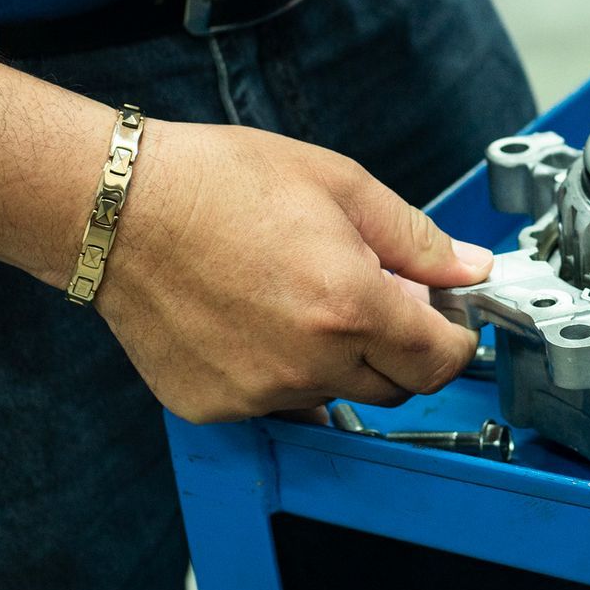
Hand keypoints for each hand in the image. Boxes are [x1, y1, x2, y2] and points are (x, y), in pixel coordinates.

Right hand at [94, 120, 490, 423]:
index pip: (440, 361)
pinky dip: (284, 372)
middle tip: (377, 295)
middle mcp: (307, 362)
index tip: (448, 320)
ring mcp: (257, 391)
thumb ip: (416, 238)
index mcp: (349, 307)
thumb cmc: (221, 183)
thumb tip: (468, 268)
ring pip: (334, 395)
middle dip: (402, 348)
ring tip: (305, 296)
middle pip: (395, 387)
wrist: (121, 208)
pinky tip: (261, 319)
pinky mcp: (214, 405)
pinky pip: (275, 403)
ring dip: (341, 359)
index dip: (455, 339)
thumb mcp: (341, 186)